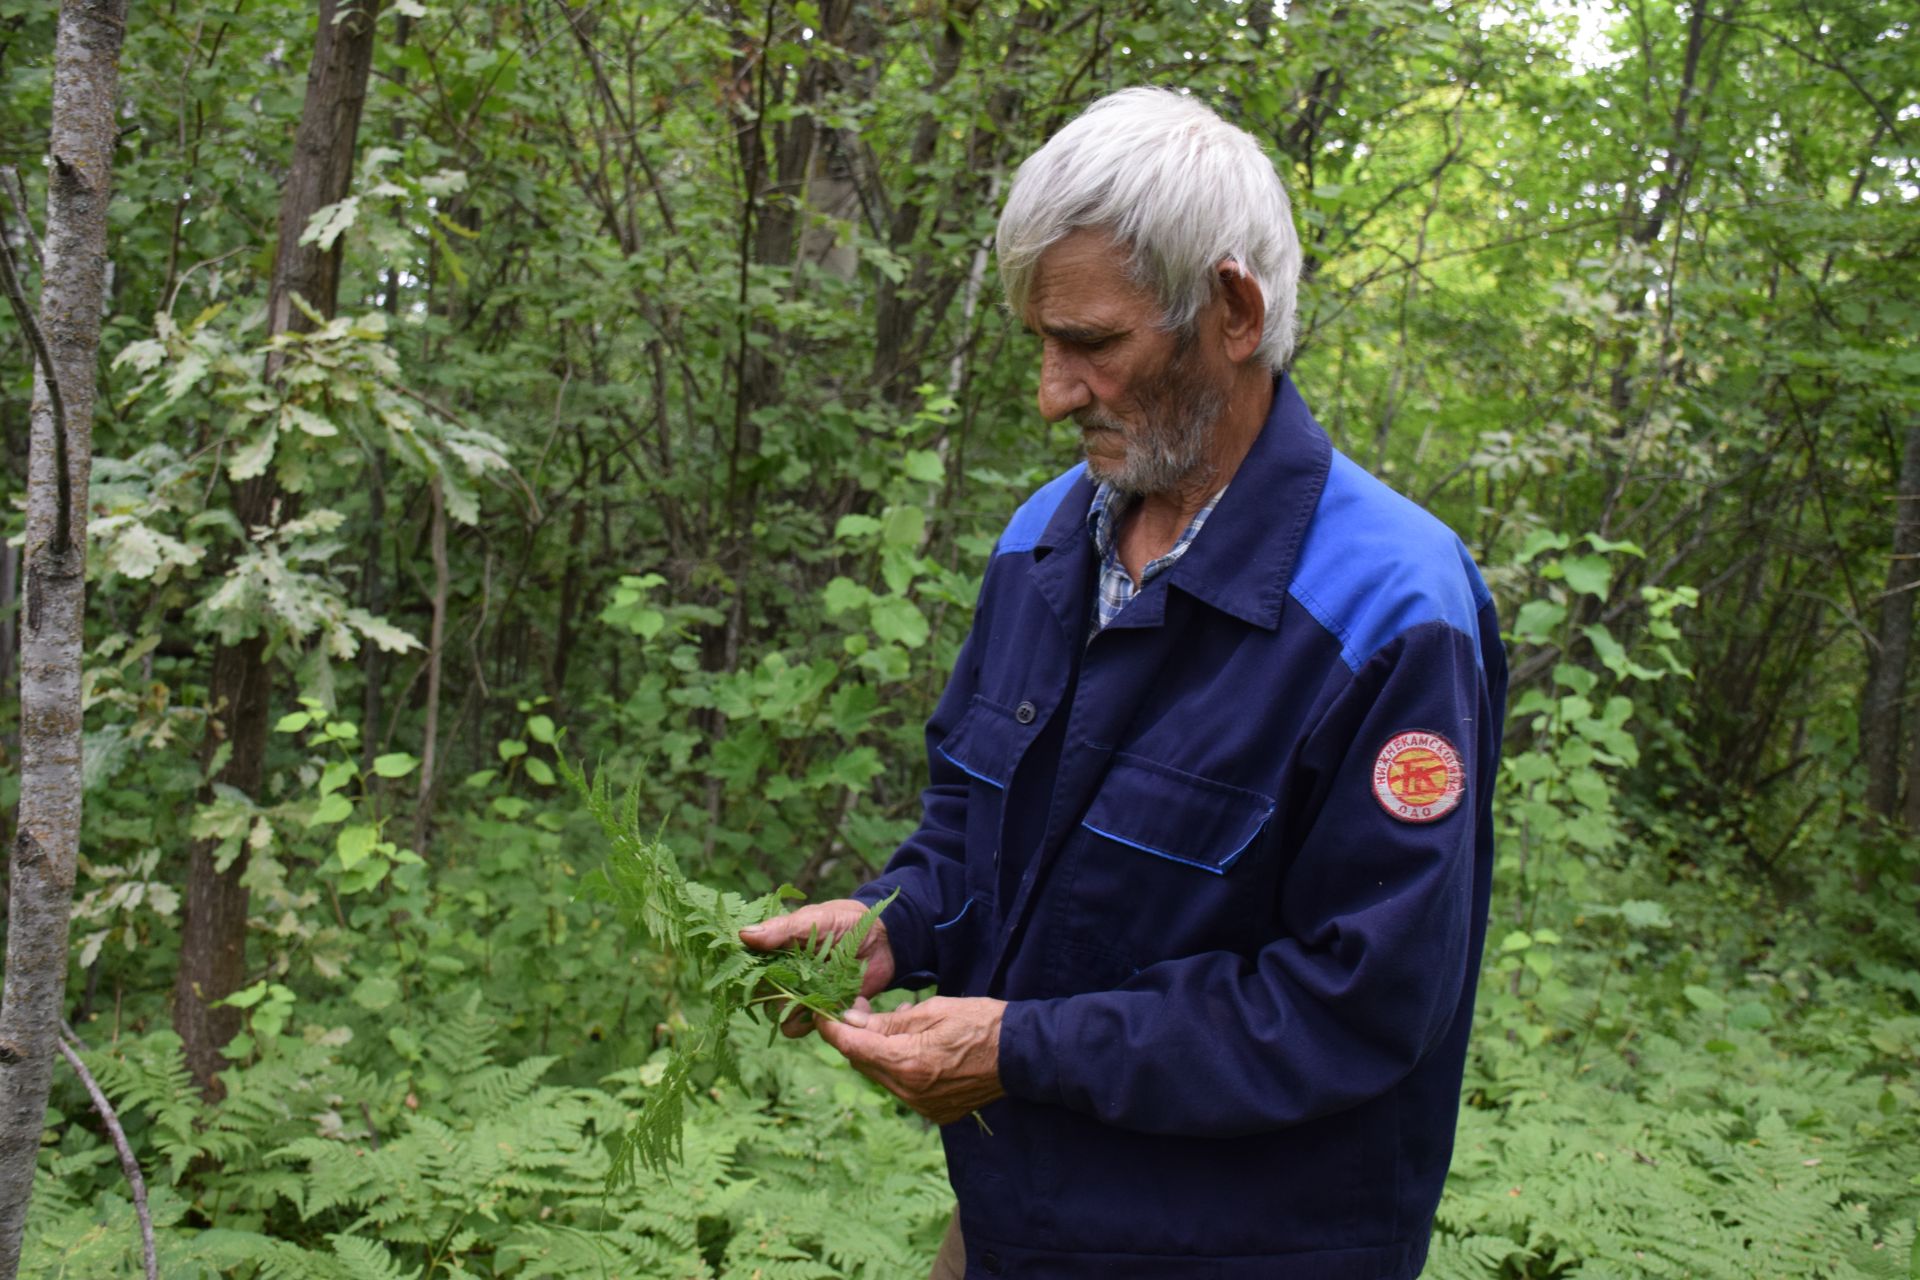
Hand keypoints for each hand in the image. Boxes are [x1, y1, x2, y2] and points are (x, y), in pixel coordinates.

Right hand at [740, 899, 894, 1036]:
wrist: (883, 938)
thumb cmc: (844, 920)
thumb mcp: (813, 919)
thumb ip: (783, 929)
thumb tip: (744, 934)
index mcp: (775, 952)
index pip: (749, 969)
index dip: (746, 977)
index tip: (754, 978)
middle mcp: (784, 977)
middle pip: (763, 999)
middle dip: (775, 997)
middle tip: (800, 985)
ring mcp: (804, 995)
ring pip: (783, 1017)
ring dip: (798, 1012)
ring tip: (822, 996)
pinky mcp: (824, 1010)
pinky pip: (812, 1026)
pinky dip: (824, 1020)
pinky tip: (842, 1003)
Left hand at [816, 995, 1006, 1125]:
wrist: (1020, 1054)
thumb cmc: (978, 1022)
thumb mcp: (931, 1010)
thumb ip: (886, 1022)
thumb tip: (851, 1021)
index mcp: (907, 1062)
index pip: (852, 1047)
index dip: (832, 1030)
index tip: (820, 1015)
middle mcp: (909, 1091)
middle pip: (863, 1064)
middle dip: (855, 1039)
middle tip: (859, 1013)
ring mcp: (922, 1106)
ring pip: (881, 1077)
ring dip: (878, 1053)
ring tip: (896, 1026)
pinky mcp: (934, 1112)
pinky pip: (902, 1089)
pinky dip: (898, 1068)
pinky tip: (914, 1048)